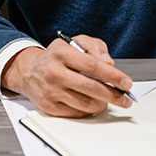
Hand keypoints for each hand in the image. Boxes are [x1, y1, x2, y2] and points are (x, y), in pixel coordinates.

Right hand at [0, 34, 133, 116]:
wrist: (28, 70)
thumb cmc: (56, 56)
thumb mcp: (74, 42)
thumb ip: (95, 47)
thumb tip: (109, 63)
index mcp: (61, 53)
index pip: (93, 65)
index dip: (113, 76)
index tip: (126, 83)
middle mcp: (54, 72)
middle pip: (91, 87)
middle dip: (113, 95)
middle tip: (125, 98)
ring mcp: (51, 91)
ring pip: (85, 103)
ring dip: (103, 104)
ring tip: (109, 100)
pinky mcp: (49, 107)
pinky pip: (76, 112)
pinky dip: (88, 110)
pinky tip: (92, 103)